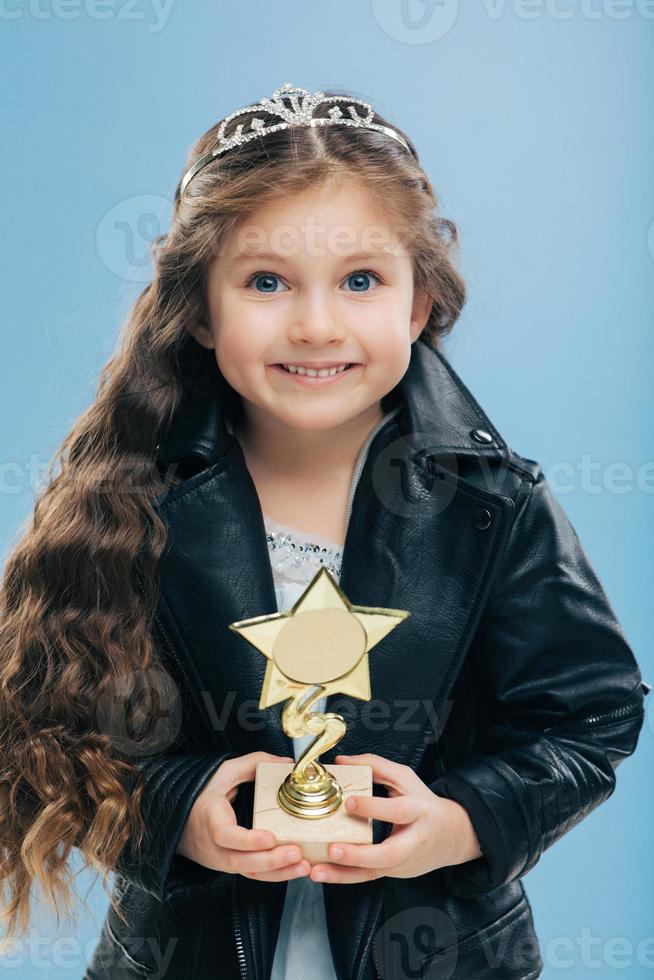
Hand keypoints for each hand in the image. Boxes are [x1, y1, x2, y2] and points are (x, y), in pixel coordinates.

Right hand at [175, 751, 311, 881]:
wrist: (178, 820)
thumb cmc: (203, 794)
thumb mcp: (223, 772)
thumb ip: (254, 763)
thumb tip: (286, 763)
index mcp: (210, 819)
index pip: (225, 835)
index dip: (248, 840)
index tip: (270, 837)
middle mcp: (215, 846)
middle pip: (241, 860)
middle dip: (271, 860)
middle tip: (297, 852)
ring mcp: (223, 860)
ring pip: (249, 872)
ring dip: (278, 872)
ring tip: (303, 865)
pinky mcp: (232, 866)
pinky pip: (253, 874)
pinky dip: (275, 875)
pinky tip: (295, 869)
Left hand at [309, 753, 482, 884]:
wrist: (451, 836)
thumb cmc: (423, 804)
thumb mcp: (405, 779)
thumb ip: (375, 766)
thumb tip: (341, 761)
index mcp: (418, 811)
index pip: (398, 811)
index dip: (374, 807)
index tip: (349, 801)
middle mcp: (412, 841)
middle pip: (389, 854)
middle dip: (359, 854)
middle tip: (333, 848)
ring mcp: (402, 862)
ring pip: (374, 873)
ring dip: (343, 874)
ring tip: (318, 871)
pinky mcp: (392, 873)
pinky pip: (367, 877)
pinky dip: (343, 877)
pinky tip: (323, 873)